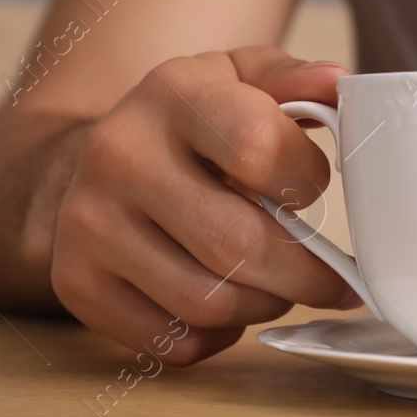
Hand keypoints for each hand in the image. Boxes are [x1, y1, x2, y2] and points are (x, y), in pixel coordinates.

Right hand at [50, 47, 360, 363]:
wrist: (96, 157)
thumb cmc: (193, 120)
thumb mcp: (242, 76)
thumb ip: (294, 79)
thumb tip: (338, 83)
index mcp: (172, 93)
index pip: (260, 148)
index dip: (306, 180)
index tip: (313, 189)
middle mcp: (120, 155)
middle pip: (238, 243)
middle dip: (306, 273)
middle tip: (332, 278)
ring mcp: (89, 222)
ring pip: (208, 301)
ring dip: (264, 304)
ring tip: (277, 284)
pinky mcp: (77, 281)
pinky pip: (173, 340)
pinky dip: (218, 335)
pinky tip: (228, 303)